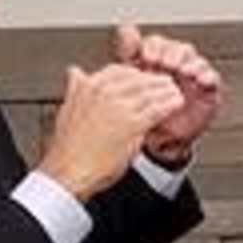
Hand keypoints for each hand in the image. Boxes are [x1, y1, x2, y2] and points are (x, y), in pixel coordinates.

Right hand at [39, 63, 187, 199]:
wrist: (68, 172)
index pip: (121, 70)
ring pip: (150, 91)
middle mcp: (104, 92)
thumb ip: (76, 88)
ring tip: (175, 93)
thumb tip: (75, 72)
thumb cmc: (68, 148)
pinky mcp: (132, 124)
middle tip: (166, 84)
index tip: (145, 79)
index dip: (137, 75)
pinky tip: (176, 105)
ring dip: (166, 91)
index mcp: (89, 86)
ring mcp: (118, 107)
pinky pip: (157, 109)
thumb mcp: (67, 109)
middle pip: (139, 78)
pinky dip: (169, 105)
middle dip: (155, 81)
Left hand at [114, 21, 223, 162]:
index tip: (146, 56)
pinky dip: (208, 75)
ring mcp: (193, 77)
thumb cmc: (146, 110)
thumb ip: (128, 55)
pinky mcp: (208, 90)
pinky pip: (213, 78)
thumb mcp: (132, 85)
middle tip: (166, 63)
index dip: (153, 47)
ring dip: (190, 63)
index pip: (157, 44)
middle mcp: (176, 65)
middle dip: (172, 53)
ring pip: (195, 60)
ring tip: (183, 70)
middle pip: (178, 48)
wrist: (160, 139)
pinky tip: (200, 79)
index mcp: (156, 61)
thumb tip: (126, 28)